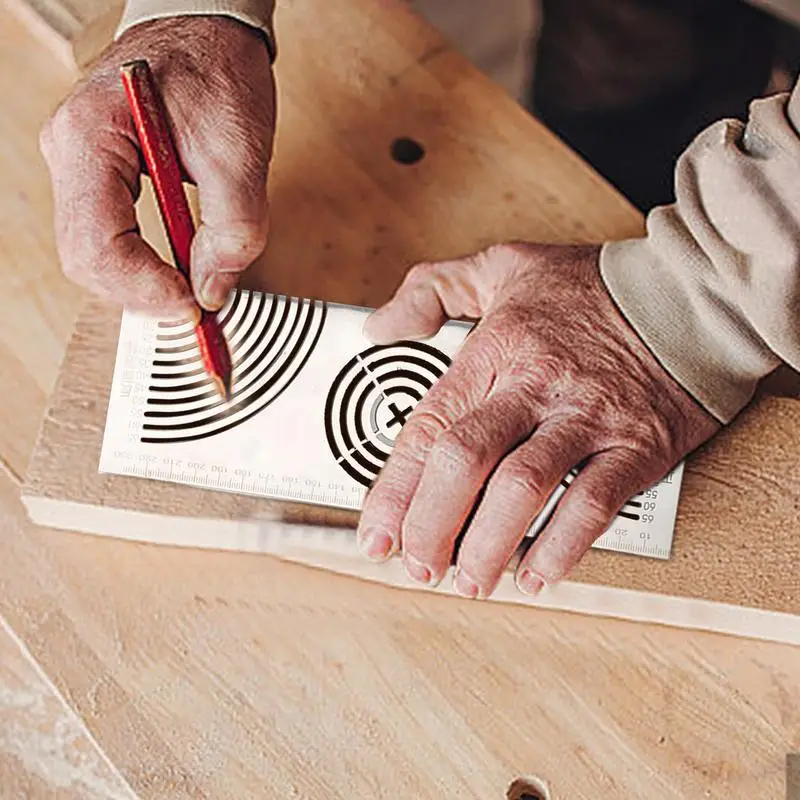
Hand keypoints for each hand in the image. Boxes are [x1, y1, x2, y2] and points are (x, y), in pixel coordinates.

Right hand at [40, 16, 274, 313]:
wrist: (208, 28)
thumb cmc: (218, 69)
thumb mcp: (240, 152)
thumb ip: (233, 229)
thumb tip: (214, 291)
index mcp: (92, 139)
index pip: (98, 245)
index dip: (146, 289)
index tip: (194, 305)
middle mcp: (71, 154)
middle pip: (88, 260)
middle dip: (142, 294)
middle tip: (197, 308)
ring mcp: (80, 167)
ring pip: (95, 255)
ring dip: (143, 284)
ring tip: (192, 290)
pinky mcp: (99, 177)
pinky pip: (109, 238)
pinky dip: (144, 265)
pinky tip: (178, 270)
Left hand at [356, 243, 720, 597]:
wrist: (691, 293)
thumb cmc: (592, 287)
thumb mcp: (502, 266)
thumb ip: (433, 289)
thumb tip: (382, 327)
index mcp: (497, 348)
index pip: (431, 425)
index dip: (395, 487)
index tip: (376, 532)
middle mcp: (537, 384)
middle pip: (466, 460)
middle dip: (432, 524)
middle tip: (419, 565)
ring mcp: (588, 417)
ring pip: (524, 488)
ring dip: (488, 545)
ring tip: (469, 581)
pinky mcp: (637, 445)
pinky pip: (594, 503)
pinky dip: (562, 547)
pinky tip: (536, 575)